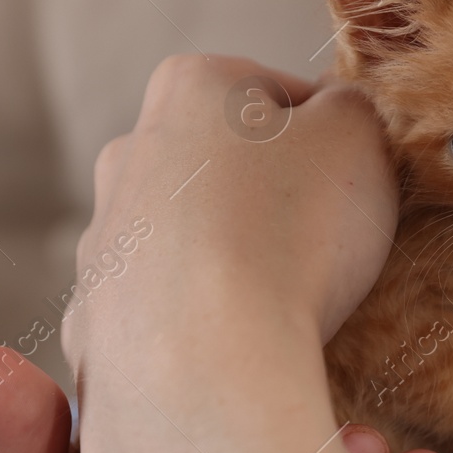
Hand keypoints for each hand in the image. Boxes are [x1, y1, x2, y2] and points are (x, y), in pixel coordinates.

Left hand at [61, 55, 395, 384]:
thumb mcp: (360, 136)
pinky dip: (193, 321)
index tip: (352, 182)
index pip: (277, 92)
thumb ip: (352, 105)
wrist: (206, 365)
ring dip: (228, 257)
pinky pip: (159, 309)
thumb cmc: (291, 235)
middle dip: (267, 194)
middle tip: (323, 242)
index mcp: (191, 87)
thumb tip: (337, 112)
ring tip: (281, 303)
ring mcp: (104, 239)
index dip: (328, 138)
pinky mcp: (93, 318)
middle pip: (220, 163)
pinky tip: (233, 345)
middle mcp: (129, 152)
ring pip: (185, 236)